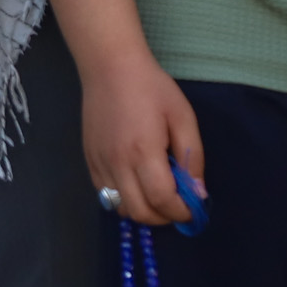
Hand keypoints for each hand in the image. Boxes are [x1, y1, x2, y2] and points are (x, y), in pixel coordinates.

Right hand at [81, 53, 203, 229]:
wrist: (110, 68)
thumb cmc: (152, 88)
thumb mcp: (183, 117)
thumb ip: (192, 157)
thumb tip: (197, 193)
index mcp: (143, 151)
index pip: (161, 199)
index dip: (180, 212)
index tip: (192, 210)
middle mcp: (117, 163)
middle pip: (139, 212)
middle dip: (163, 218)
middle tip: (176, 207)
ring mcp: (99, 163)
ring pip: (120, 208)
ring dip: (142, 210)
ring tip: (156, 195)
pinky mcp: (89, 160)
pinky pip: (105, 194)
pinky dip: (124, 199)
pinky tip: (136, 183)